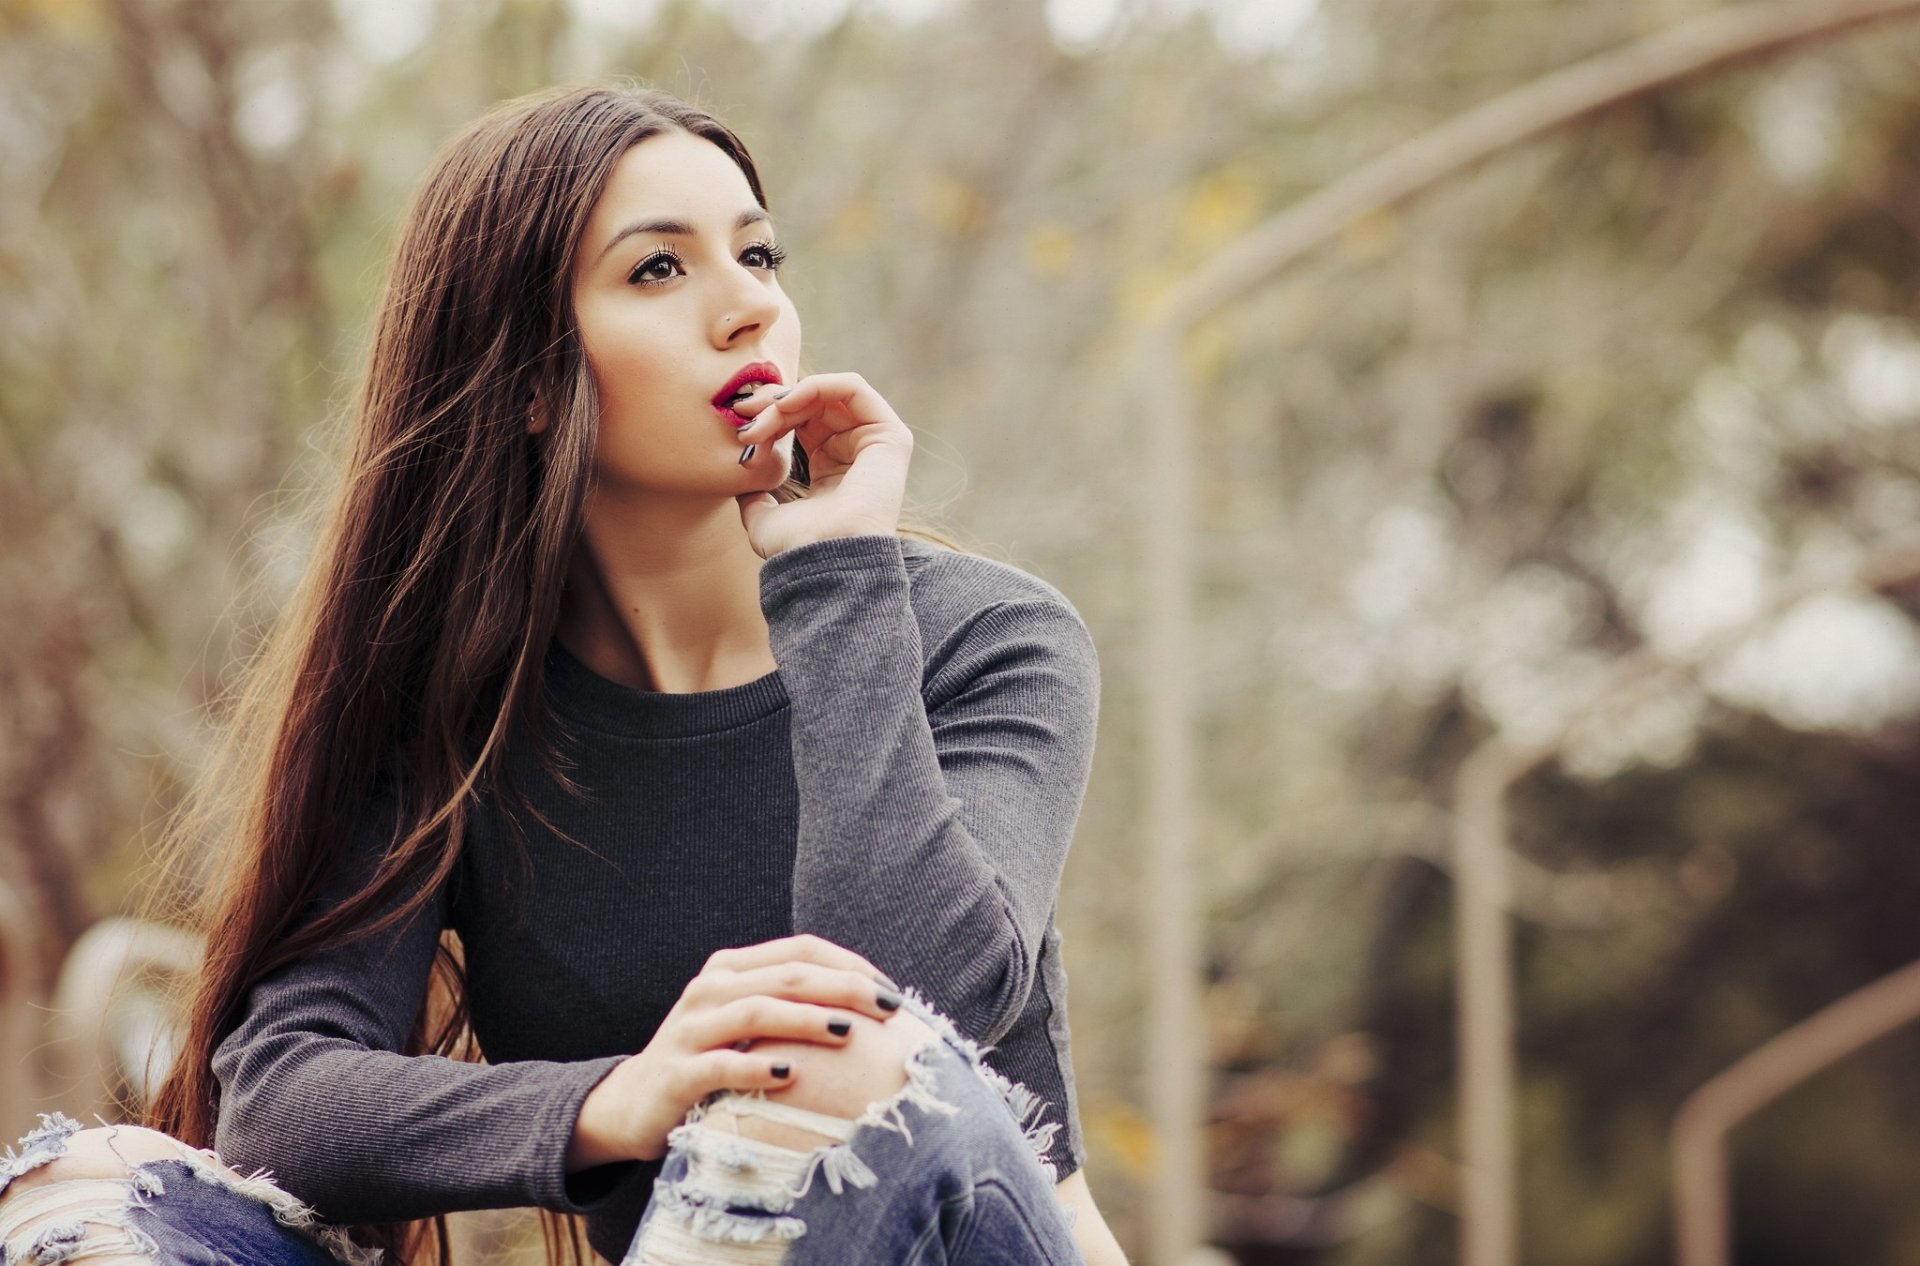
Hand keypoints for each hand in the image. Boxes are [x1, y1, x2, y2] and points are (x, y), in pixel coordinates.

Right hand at [566, 934, 903, 1167]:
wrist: (632, 1104)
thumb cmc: (709, 1061)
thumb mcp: (747, 1023)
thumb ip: (792, 1006)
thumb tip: (871, 1008)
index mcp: (733, 968)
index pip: (801, 950)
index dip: (850, 965)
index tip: (892, 992)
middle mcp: (710, 989)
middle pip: (787, 976)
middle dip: (844, 988)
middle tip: (889, 1007)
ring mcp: (689, 1029)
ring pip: (755, 1012)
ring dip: (806, 1020)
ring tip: (848, 1033)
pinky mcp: (675, 1074)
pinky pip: (719, 1066)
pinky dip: (756, 1068)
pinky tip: (789, 1075)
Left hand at [730, 372, 912, 557]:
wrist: (824, 558)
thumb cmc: (796, 547)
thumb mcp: (764, 517)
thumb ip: (755, 495)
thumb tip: (742, 481)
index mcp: (831, 472)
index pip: (801, 423)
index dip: (770, 416)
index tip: (740, 424)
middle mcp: (855, 455)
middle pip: (812, 406)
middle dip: (774, 403)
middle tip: (745, 415)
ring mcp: (876, 444)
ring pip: (827, 395)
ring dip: (789, 397)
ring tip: (763, 415)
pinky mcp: (891, 436)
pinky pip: (854, 388)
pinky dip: (818, 385)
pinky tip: (789, 403)